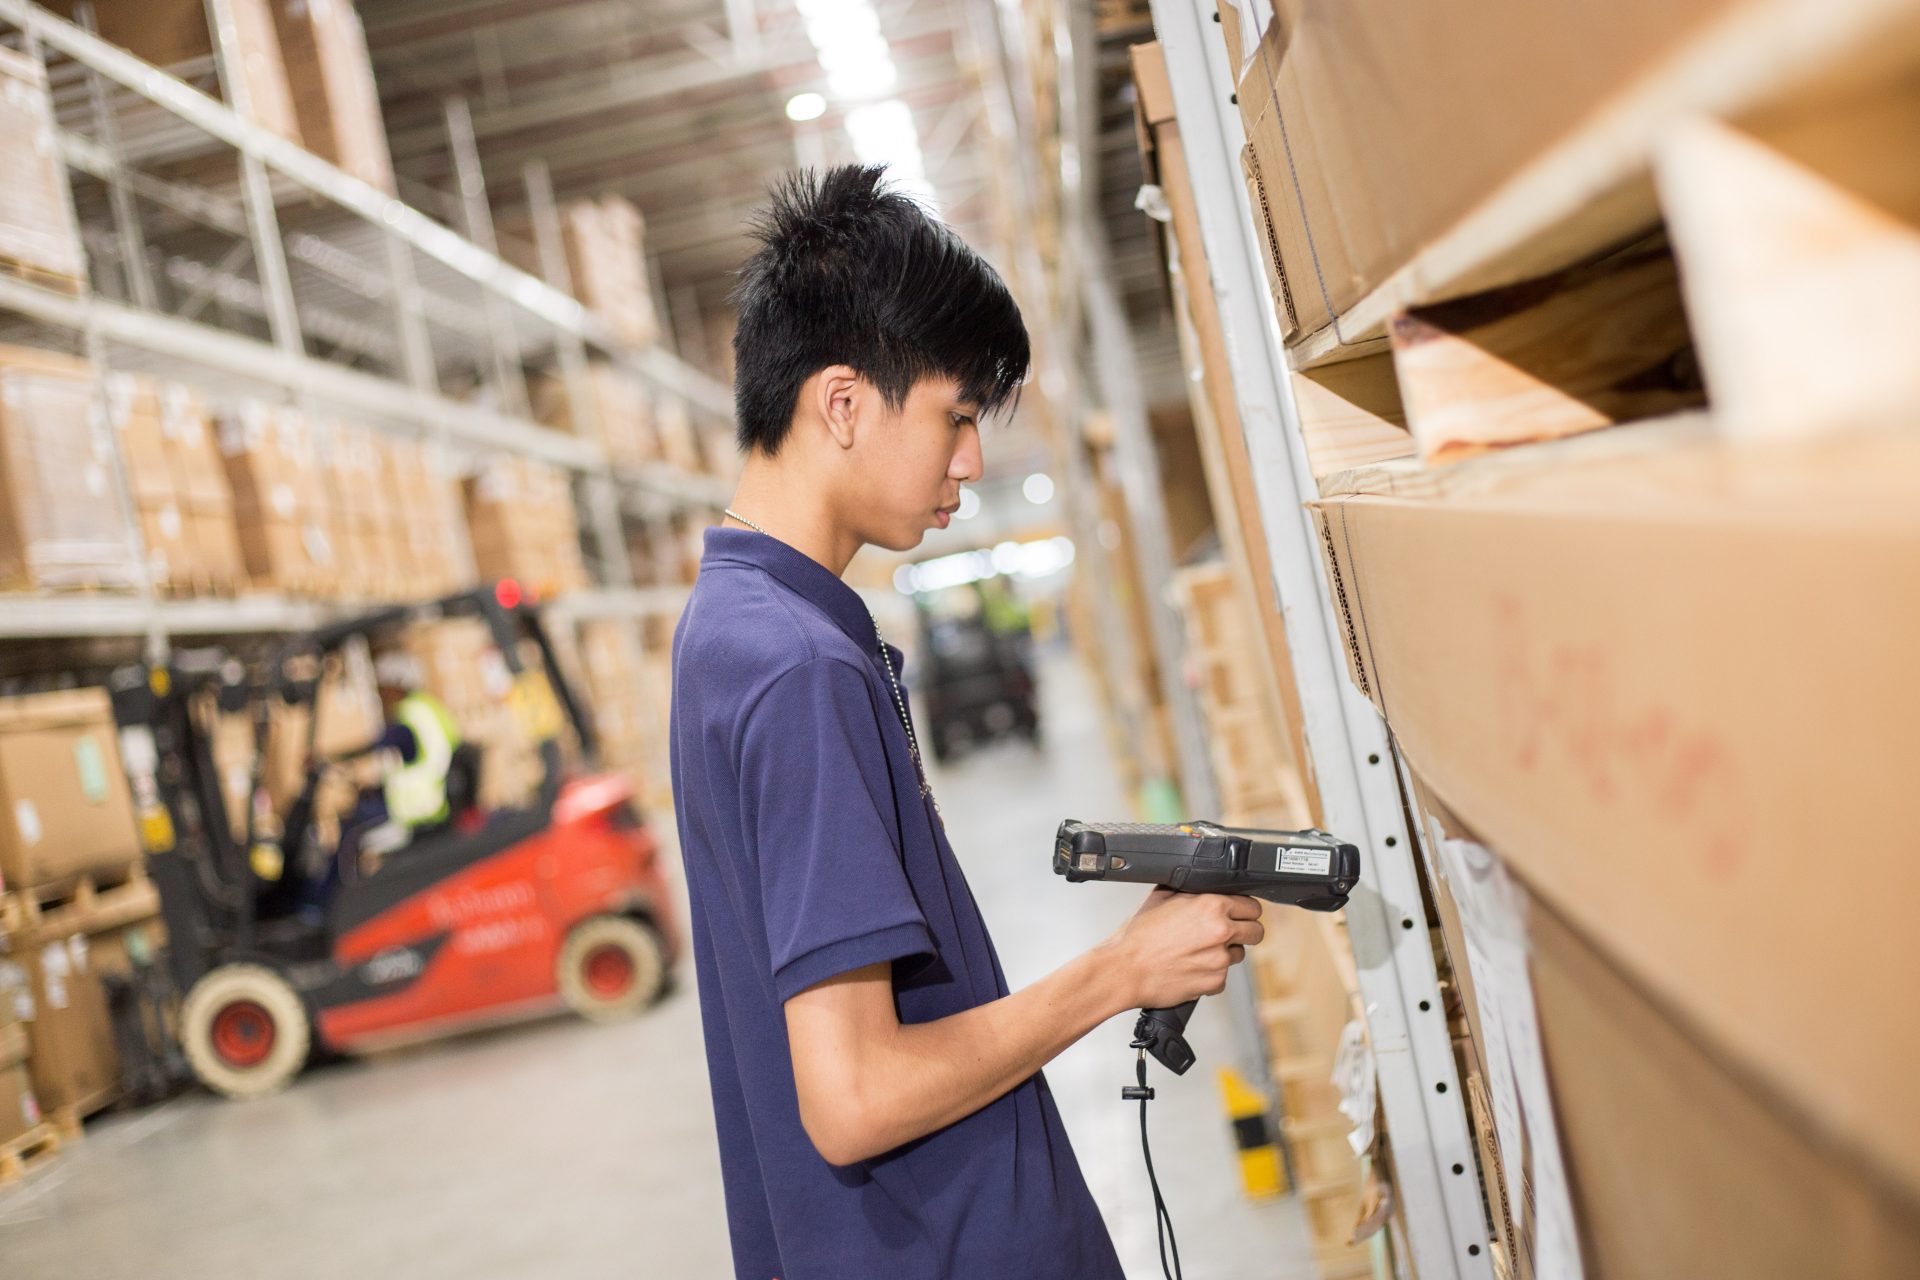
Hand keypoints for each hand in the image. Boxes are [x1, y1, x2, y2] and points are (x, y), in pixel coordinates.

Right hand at [1103, 887, 1264, 1010]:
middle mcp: (1221, 931)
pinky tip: (1191, 967)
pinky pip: (1223, 977)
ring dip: (1226, 953)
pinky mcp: (1215, 982)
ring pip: (1240, 955)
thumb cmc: (1138, 936)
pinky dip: (1211, 974)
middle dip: (1245, 931)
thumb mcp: (1161, 896)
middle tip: (1228, 933)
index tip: (1239, 914)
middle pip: (1256, 931)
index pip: (1252, 905)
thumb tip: (1202, 885)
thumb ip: (1190, 890)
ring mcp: (1220, 959)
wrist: (1124, 970)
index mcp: (1212, 905)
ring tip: (1198, 951)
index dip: (1244, 909)